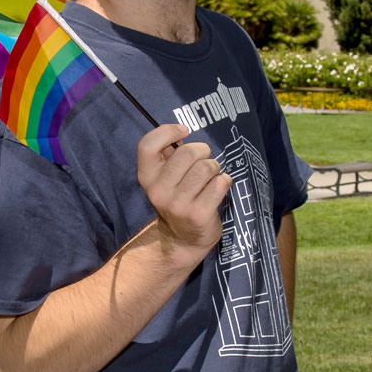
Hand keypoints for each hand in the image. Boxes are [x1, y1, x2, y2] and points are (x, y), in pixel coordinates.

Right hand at [135, 123, 231, 261]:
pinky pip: (220, 183)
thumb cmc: (178, 199)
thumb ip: (169, 156)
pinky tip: (218, 188)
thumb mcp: (164, 178)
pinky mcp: (199, 215)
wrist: (182, 240)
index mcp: (147, 178)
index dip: (167, 131)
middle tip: (204, 162)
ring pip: (206, 167)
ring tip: (211, 177)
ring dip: (215, 168)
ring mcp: (178, 205)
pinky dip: (224, 181)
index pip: (147, 145)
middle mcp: (159, 191)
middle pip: (187, 153)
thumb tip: (183, 132)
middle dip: (203, 151)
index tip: (184, 132)